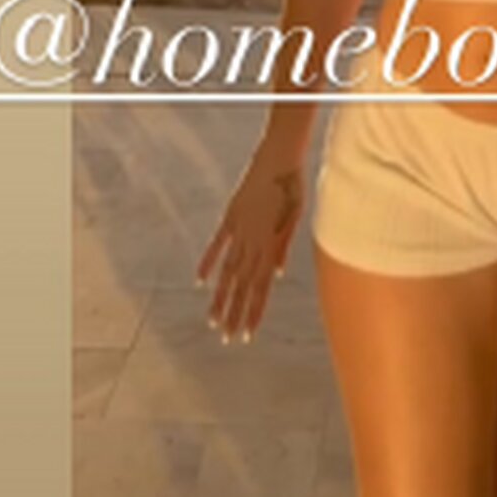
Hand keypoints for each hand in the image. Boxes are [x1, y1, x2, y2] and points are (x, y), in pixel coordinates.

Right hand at [194, 150, 305, 342]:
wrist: (279, 159)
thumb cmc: (294, 187)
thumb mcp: (295, 218)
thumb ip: (283, 247)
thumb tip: (277, 273)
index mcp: (272, 245)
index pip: (261, 288)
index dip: (253, 312)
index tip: (246, 334)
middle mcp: (253, 242)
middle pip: (242, 285)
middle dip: (235, 313)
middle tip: (227, 338)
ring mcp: (239, 230)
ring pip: (228, 271)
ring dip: (221, 297)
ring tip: (213, 320)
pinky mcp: (230, 217)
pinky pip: (217, 245)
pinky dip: (208, 263)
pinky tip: (200, 282)